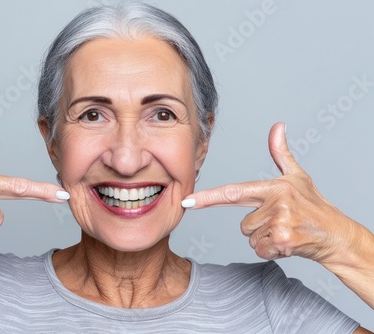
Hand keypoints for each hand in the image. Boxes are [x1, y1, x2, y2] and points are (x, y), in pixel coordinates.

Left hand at [182, 122, 359, 263]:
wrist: (336, 235)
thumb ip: (281, 153)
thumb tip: (277, 126)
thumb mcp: (297, 177)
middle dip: (258, 228)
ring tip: (286, 232)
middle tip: (281, 222)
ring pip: (251, 239)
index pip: (233, 192)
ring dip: (266, 240)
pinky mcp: (284, 241)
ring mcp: (280, 222)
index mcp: (273, 188)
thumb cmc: (314, 205)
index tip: (187, 201)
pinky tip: (288, 244)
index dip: (207, 197)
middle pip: (243, 224)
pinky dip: (272, 252)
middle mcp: (276, 203)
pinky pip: (260, 250)